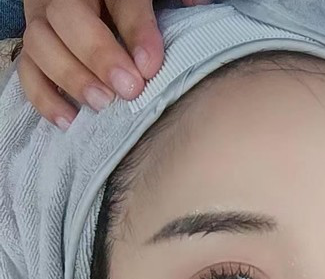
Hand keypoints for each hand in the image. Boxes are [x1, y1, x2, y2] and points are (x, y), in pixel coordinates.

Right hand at [17, 0, 211, 128]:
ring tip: (102, 104)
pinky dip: (45, 99)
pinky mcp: (33, 54)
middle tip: (128, 89)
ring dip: (71, 76)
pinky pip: (27, 73)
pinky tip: (70, 120)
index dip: (136, 29)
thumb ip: (171, 0)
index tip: (151, 65)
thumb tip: (197, 7)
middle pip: (68, 17)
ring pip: (41, 43)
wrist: (98, 17)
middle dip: (98, 55)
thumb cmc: (131, 13)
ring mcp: (42, 24)